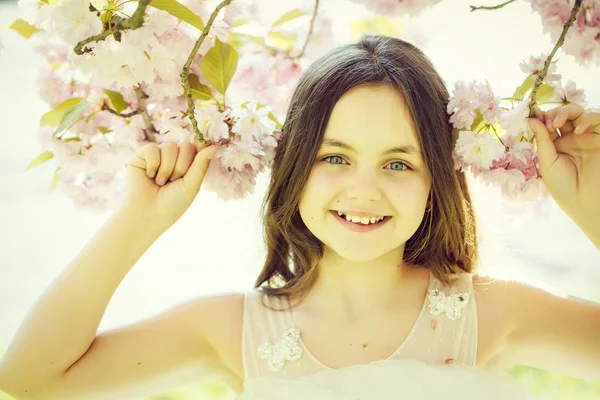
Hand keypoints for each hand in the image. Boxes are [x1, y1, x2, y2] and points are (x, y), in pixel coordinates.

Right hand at [120, 141, 220, 232]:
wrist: (147, 215)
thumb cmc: (172, 204)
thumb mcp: (191, 185)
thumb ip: (201, 164)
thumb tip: (214, 146)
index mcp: (188, 165)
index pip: (198, 149)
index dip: (200, 150)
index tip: (200, 155)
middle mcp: (173, 158)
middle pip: (186, 146)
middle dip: (182, 167)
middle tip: (173, 182)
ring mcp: (158, 155)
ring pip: (170, 146)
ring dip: (167, 168)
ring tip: (160, 183)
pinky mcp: (141, 155)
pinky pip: (152, 148)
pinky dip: (153, 164)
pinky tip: (149, 176)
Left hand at [528, 104, 599, 244]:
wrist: (588, 202)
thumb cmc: (565, 188)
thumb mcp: (548, 163)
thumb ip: (542, 140)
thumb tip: (531, 119)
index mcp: (556, 147)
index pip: (547, 125)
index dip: (540, 117)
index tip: (531, 112)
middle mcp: (572, 140)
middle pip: (562, 115)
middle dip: (553, 113)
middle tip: (548, 122)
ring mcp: (588, 138)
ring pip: (579, 113)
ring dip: (567, 112)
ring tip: (558, 124)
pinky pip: (597, 119)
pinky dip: (588, 118)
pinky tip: (578, 130)